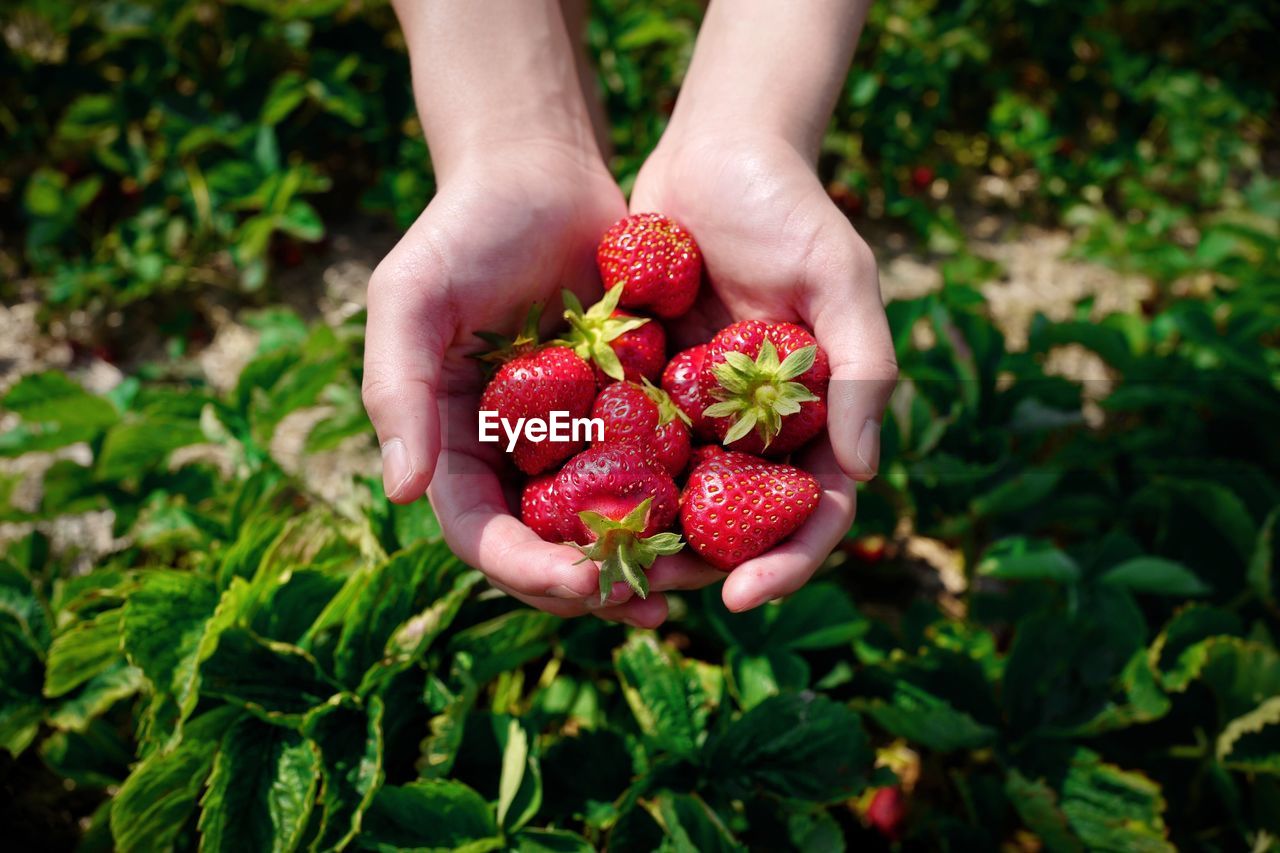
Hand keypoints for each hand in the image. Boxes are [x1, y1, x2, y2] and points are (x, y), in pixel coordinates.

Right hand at [362, 144, 712, 627]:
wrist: (540, 173)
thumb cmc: (463, 229)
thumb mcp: (411, 298)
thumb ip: (398, 390)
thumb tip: (403, 492)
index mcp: (455, 446)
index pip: (483, 534)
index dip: (527, 570)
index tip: (582, 582)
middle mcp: (513, 457)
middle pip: (549, 547)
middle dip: (597, 585)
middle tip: (654, 601)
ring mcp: (572, 438)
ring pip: (608, 523)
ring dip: (649, 558)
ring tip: (700, 578)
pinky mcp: (625, 411)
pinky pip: (653, 468)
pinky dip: (683, 498)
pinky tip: (728, 515)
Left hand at [630, 130, 897, 611]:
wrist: (717, 156)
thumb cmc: (792, 212)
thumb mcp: (841, 279)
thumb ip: (861, 368)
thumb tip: (864, 469)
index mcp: (816, 421)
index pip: (813, 513)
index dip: (786, 563)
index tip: (740, 598)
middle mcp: (757, 431)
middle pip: (738, 526)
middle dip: (698, 568)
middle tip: (648, 591)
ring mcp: (699, 414)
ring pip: (675, 498)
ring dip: (643, 538)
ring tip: (598, 567)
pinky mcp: (645, 388)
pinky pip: (624, 448)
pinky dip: (602, 480)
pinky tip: (560, 508)